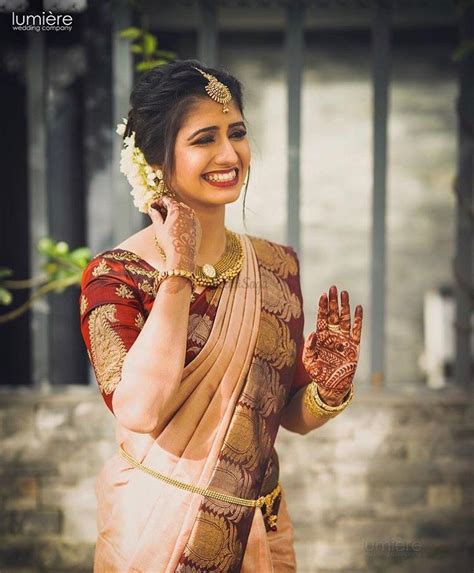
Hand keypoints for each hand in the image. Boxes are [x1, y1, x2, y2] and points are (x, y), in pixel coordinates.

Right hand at [148, 195, 201, 272]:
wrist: (182, 257)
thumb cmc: (169, 243)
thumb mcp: (158, 228)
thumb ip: (155, 216)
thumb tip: (152, 209)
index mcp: (177, 209)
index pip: (167, 200)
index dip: (159, 202)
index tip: (154, 206)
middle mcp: (188, 212)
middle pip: (176, 204)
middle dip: (167, 207)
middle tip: (159, 212)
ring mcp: (195, 219)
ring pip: (185, 211)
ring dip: (176, 213)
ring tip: (168, 220)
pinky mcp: (198, 227)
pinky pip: (190, 219)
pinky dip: (184, 220)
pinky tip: (177, 227)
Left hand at [302, 285, 362, 405]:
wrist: (331, 386)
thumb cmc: (318, 373)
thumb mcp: (309, 361)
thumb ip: (309, 347)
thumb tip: (312, 333)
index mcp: (321, 336)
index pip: (322, 317)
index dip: (323, 306)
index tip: (323, 295)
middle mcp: (333, 335)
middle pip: (333, 314)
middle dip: (333, 302)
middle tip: (333, 288)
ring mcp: (344, 340)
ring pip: (345, 319)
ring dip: (345, 306)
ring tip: (344, 293)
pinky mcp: (354, 346)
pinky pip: (357, 330)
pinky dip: (358, 320)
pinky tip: (358, 308)